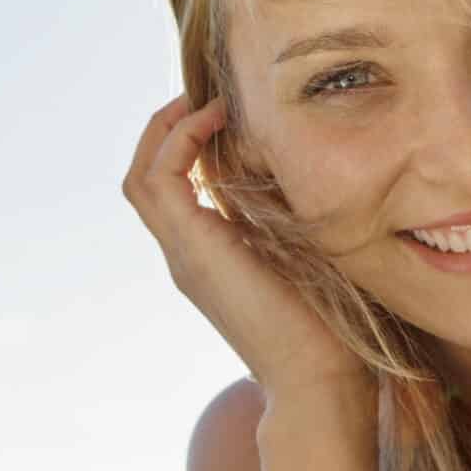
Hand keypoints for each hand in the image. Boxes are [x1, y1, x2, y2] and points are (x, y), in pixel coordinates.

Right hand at [123, 93, 365, 402]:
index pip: (172, 188)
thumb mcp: (306, 258)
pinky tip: (215, 120)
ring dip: (167, 129)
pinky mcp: (192, 251)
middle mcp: (185, 255)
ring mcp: (183, 255)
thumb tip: (313, 179)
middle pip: (144, 177)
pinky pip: (160, 180)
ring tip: (204, 99)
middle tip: (202, 93)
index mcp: (207, 256)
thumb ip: (291, 223)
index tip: (223, 110)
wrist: (320, 377)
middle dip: (166, 128)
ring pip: (141, 177)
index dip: (186, 142)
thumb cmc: (328, 327)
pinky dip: (180, 141)